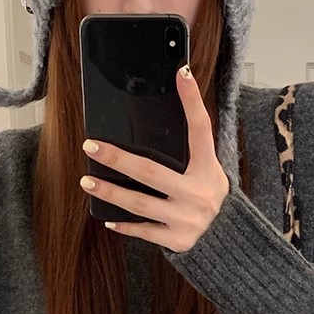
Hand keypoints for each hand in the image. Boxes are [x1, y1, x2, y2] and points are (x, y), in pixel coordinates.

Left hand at [79, 65, 230, 253]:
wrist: (225, 236)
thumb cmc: (205, 193)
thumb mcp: (206, 168)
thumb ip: (188, 148)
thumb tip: (156, 117)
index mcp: (208, 169)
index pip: (200, 130)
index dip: (192, 101)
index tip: (182, 73)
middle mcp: (199, 194)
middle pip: (151, 172)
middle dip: (118, 159)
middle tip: (92, 146)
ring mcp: (187, 219)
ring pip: (141, 204)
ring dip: (111, 192)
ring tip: (88, 181)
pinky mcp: (177, 240)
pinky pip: (144, 231)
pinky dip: (125, 226)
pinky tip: (107, 219)